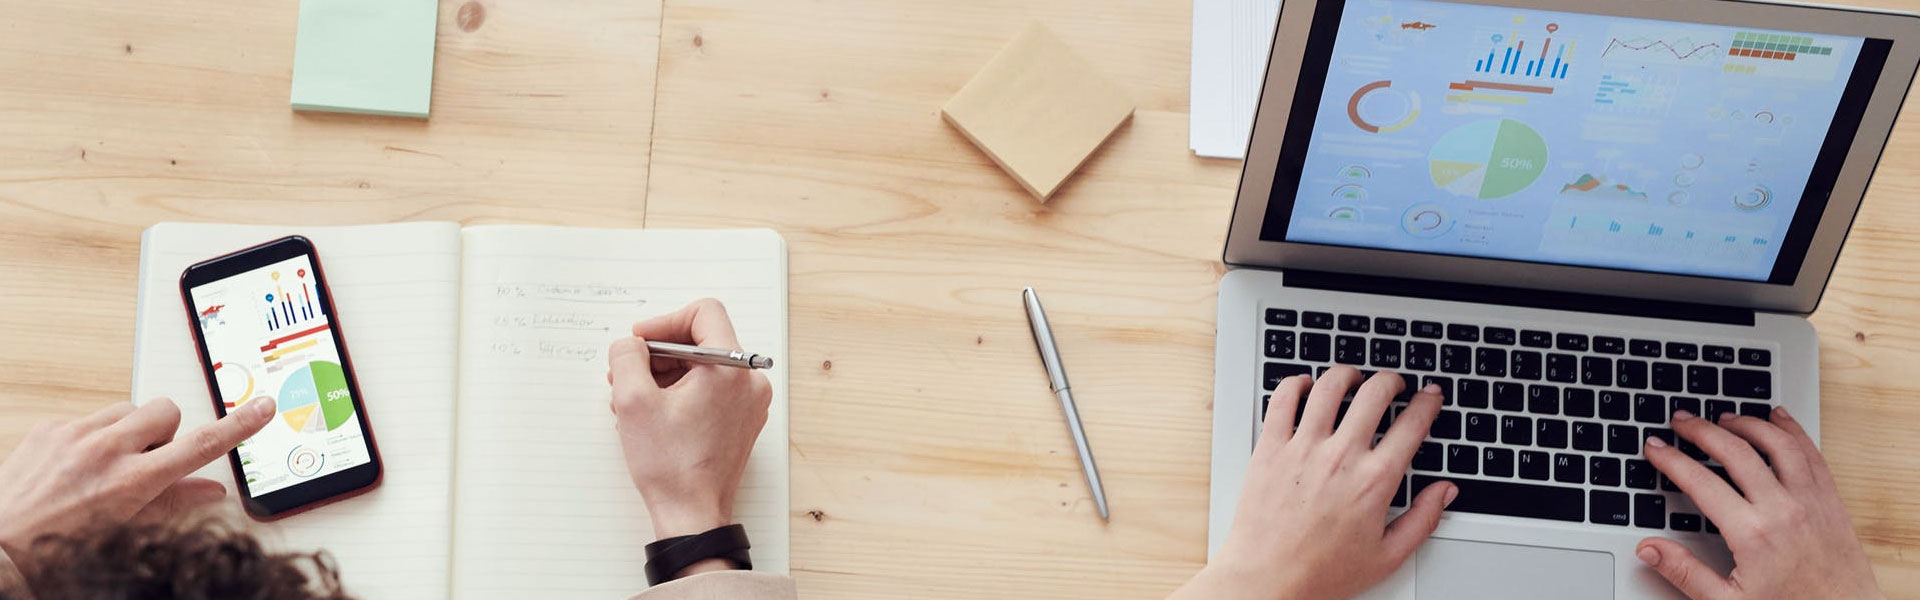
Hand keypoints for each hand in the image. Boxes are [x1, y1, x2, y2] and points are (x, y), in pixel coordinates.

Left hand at [0, 397, 273, 562]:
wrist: (1, 546)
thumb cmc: (61, 547)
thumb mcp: (127, 530)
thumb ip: (173, 503)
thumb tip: (212, 490)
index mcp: (132, 481)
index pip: (201, 445)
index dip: (238, 425)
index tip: (261, 408)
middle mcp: (106, 451)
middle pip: (166, 411)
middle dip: (166, 431)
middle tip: (150, 460)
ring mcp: (75, 434)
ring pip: (129, 408)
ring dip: (131, 430)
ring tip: (112, 463)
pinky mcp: (51, 427)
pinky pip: (91, 416)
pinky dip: (95, 435)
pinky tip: (81, 463)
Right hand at [607, 299, 771, 544]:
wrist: (692, 515)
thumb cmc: (670, 465)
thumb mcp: (633, 401)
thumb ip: (627, 356)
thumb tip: (631, 344)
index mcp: (731, 368)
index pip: (704, 314)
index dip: (664, 322)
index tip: (639, 342)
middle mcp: (749, 382)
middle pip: (701, 342)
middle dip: (657, 355)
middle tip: (625, 375)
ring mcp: (749, 404)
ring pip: (702, 368)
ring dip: (663, 377)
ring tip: (630, 401)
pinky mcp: (741, 422)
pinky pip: (709, 391)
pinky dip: (678, 394)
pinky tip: (650, 416)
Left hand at [1170, 367, 1454, 599]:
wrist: (1268, 579)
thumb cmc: (1323, 573)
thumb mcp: (1388, 556)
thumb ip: (1423, 520)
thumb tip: (1445, 491)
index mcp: (1375, 481)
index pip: (1412, 424)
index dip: (1427, 403)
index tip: (1429, 396)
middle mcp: (1341, 457)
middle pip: (1375, 393)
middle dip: (1391, 380)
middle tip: (1393, 384)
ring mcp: (1302, 448)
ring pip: (1329, 386)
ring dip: (1347, 374)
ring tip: (1352, 378)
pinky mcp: (1269, 448)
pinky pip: (1283, 399)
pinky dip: (1296, 383)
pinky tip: (1305, 386)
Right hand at [1637, 407, 1882, 598]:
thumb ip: (1685, 573)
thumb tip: (1649, 549)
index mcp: (1752, 534)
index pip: (1701, 482)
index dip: (1671, 460)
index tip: (1655, 448)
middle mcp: (1783, 510)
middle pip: (1736, 452)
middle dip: (1702, 431)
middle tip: (1681, 421)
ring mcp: (1810, 501)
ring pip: (1776, 443)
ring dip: (1746, 424)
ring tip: (1723, 417)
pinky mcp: (1830, 500)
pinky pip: (1811, 453)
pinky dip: (1792, 430)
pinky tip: (1777, 419)